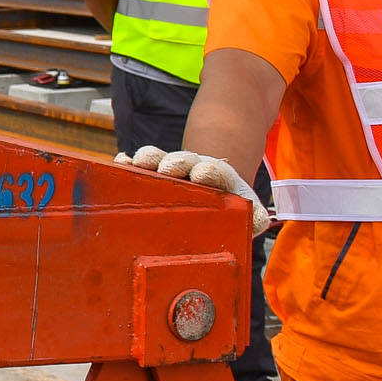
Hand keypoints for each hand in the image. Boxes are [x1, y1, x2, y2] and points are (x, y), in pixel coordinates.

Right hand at [119, 144, 274, 238]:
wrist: (212, 185)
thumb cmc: (228, 203)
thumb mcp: (247, 209)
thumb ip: (256, 216)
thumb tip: (260, 222)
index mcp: (218, 179)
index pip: (216, 172)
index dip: (209, 172)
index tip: (202, 173)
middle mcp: (192, 169)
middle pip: (184, 160)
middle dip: (177, 162)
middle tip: (169, 167)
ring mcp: (169, 168)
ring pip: (159, 158)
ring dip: (150, 159)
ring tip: (140, 162)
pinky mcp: (150, 171)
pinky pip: (137, 163)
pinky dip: (128, 163)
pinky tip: (121, 163)